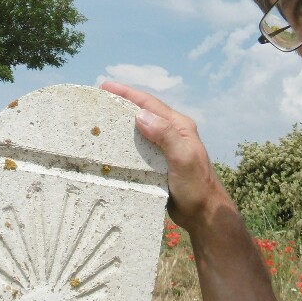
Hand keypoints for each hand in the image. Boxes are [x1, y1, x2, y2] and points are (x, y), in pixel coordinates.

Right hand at [100, 81, 232, 232]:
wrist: (204, 214)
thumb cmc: (196, 186)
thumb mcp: (183, 158)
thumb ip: (166, 135)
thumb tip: (140, 115)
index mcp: (180, 126)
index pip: (150, 104)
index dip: (127, 93)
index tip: (105, 86)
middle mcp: (172, 134)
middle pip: (143, 113)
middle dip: (121, 104)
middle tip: (98, 100)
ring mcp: (164, 149)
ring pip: (139, 130)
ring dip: (121, 124)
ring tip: (99, 120)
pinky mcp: (158, 164)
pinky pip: (138, 148)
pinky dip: (124, 143)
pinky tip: (111, 147)